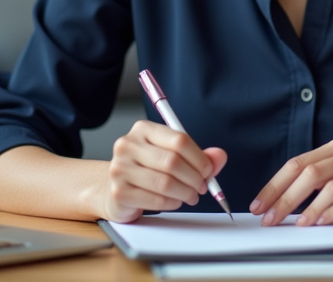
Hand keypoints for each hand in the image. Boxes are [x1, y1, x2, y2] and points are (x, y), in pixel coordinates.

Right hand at [101, 120, 227, 223]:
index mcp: (143, 129)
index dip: (199, 158)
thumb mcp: (171, 156)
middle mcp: (127, 145)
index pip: (179, 140)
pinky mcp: (119, 191)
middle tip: (202, 187)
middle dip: (194, 178)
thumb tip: (219, 156)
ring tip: (191, 196)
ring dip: (186, 193)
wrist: (113, 189)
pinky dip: (173, 203)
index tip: (208, 171)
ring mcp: (120, 168)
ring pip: (166, 183)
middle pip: (173, 162)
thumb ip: (197, 155)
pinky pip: (156, 200)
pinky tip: (176, 201)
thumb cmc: (146, 170)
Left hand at [250, 138, 332, 225]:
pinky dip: (331, 212)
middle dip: (283, 197)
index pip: (298, 163)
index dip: (275, 184)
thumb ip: (325, 178)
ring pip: (327, 186)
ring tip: (292, 224)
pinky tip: (319, 223)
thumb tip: (286, 200)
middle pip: (308, 173)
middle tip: (268, 218)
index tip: (259, 205)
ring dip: (305, 208)